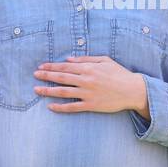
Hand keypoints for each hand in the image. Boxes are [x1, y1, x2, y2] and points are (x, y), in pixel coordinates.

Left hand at [34, 55, 149, 116]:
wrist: (133, 90)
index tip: (41, 67)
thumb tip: (69, 59)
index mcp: (89, 68)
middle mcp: (86, 80)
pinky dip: (60, 107)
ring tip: (37, 90)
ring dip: (48, 90)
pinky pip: (72, 107)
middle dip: (46, 76)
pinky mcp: (91, 105)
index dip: (52, 66)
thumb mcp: (104, 61)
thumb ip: (86, 59)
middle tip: (35, 75)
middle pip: (61, 78)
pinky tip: (50, 107)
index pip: (65, 67)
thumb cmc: (120, 74)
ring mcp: (88, 93)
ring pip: (63, 92)